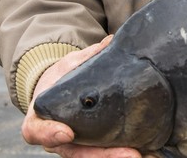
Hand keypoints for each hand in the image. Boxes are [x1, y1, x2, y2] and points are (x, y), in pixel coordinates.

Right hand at [21, 36, 141, 157]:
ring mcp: (74, 148)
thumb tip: (111, 41)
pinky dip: (124, 155)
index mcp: (40, 119)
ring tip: (143, 155)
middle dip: (104, 156)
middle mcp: (57, 140)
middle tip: (130, 154)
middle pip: (76, 153)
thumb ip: (86, 57)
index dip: (49, 135)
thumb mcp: (67, 66)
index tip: (67, 133)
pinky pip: (106, 155)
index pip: (37, 131)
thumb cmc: (60, 81)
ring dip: (118, 157)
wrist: (59, 94)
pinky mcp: (92, 149)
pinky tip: (148, 154)